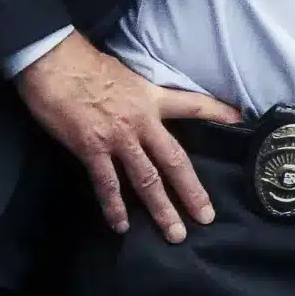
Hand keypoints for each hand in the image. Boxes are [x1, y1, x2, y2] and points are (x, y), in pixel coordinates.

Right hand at [15, 33, 240, 241]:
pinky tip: (121, 226)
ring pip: (146, 180)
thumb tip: (146, 108)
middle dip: (192, 192)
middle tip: (206, 217)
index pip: (193, 106)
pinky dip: (114, 207)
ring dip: (160, 209)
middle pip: (175, 161)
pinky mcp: (91, 149)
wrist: (53, 62)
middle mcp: (142, 122)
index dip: (218, 113)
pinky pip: (107, 184)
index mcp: (152, 98)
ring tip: (174, 233)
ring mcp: (118, 138)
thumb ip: (140, 96)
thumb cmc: (85, 63)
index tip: (241, 122)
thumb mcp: (126, 75)